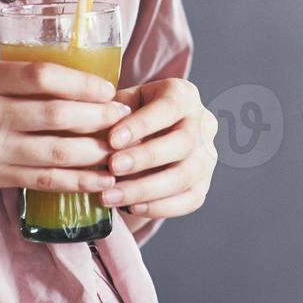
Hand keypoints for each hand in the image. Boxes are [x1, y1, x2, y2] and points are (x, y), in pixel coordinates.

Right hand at [0, 61, 126, 200]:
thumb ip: (14, 78)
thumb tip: (75, 80)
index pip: (42, 76)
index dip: (82, 84)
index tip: (109, 90)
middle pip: (55, 115)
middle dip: (98, 118)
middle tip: (125, 119)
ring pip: (55, 152)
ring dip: (95, 152)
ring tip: (122, 150)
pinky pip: (44, 180)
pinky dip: (77, 181)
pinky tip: (101, 180)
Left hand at [99, 78, 216, 218]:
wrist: (143, 141)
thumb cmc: (127, 118)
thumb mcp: (119, 105)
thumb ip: (111, 114)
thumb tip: (94, 126)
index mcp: (183, 95)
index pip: (169, 107)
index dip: (142, 124)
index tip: (112, 140)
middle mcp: (203, 123)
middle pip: (183, 142)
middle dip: (145, 158)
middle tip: (112, 168)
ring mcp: (207, 156)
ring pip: (185, 176)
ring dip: (145, 189)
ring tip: (111, 196)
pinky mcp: (203, 184)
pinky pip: (189, 200)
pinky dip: (159, 207)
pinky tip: (131, 208)